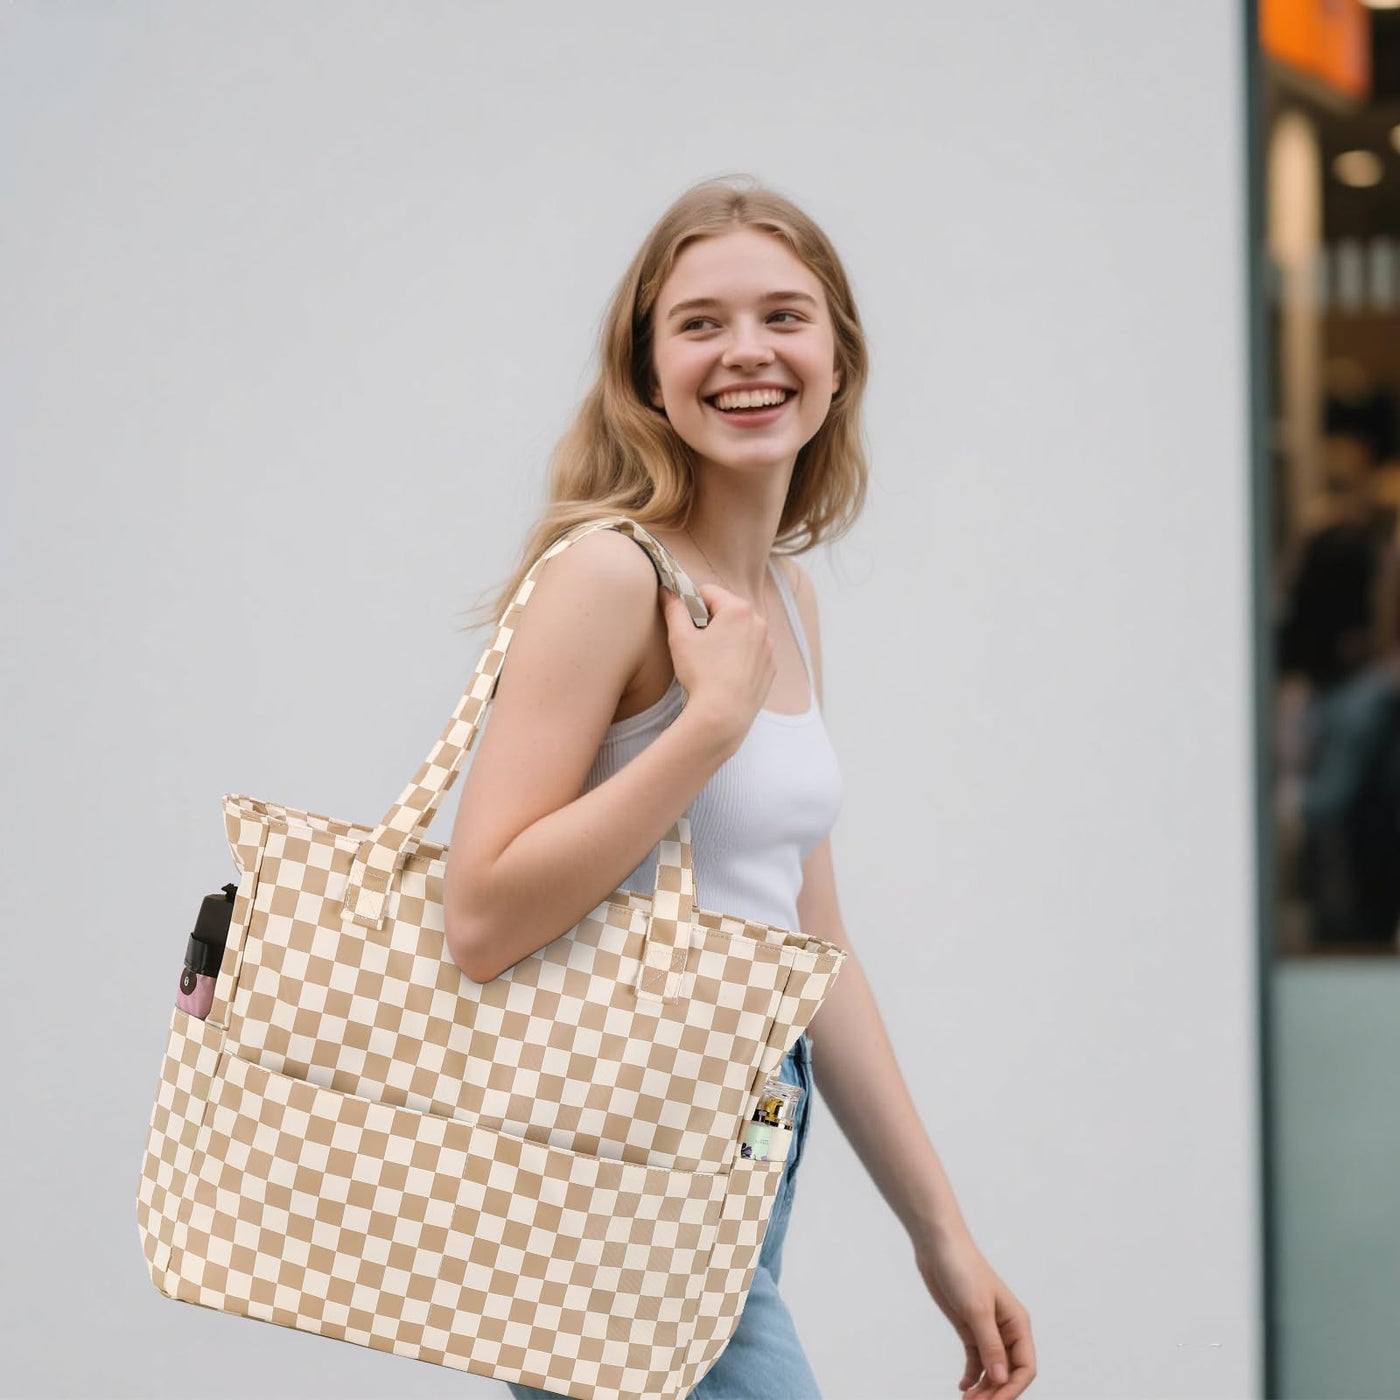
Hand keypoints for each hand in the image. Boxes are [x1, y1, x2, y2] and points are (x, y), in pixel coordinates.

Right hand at [660, 582, 773, 747]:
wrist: (724, 714)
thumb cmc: (701, 674)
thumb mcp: (680, 638)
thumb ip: (674, 609)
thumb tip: (667, 590)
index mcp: (738, 609)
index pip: (708, 592)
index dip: (691, 603)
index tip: (684, 622)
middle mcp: (759, 622)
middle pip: (727, 610)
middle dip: (711, 620)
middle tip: (696, 643)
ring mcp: (768, 645)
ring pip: (741, 631)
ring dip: (727, 637)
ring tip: (711, 660)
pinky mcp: (770, 666)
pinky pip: (752, 651)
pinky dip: (740, 655)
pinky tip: (725, 672)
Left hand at [912, 1226, 1035, 1397]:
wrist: (938, 1246)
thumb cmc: (963, 1269)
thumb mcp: (977, 1309)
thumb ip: (990, 1345)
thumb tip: (1000, 1378)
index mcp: (1018, 1323)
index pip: (1024, 1367)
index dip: (1012, 1389)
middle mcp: (1006, 1330)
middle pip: (1008, 1372)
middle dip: (996, 1392)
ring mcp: (987, 1330)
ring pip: (991, 1369)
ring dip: (983, 1387)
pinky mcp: (969, 1328)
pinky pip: (975, 1359)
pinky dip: (971, 1375)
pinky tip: (963, 1387)